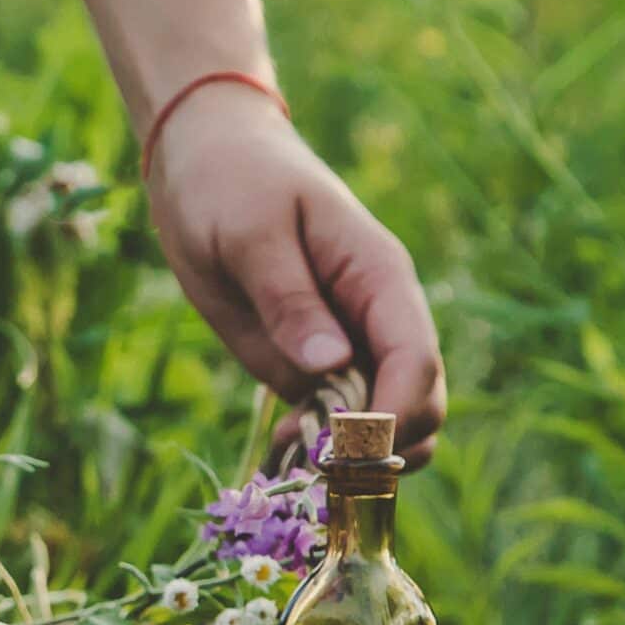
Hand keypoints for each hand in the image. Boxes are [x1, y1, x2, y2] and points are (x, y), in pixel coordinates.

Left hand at [146, 88, 444, 466]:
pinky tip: (280, 451)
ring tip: (295, 461)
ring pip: (388, 425)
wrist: (203, 160)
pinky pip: (337, 425)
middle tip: (313, 464)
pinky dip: (321, 452)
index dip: (393, 416)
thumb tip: (333, 369)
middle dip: (381, 449)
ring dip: (355, 461)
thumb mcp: (252, 234)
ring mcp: (347, 348)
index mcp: (380, 279)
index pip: (415, 362)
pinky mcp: (310, 367)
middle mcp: (377, 320)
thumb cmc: (232, 182)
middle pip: (421, 405)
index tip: (344, 450)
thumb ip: (290, 300)